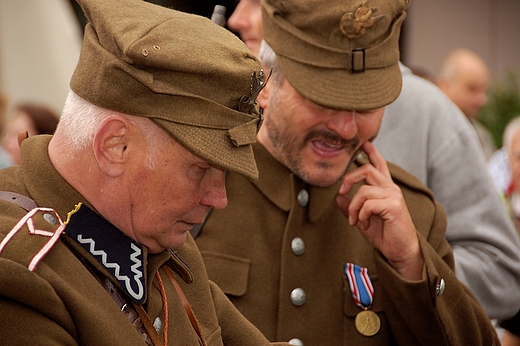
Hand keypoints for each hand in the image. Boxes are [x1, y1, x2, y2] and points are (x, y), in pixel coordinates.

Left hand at [336, 142, 423, 280]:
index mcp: (385, 189)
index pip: (379, 165)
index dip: (372, 153)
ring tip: (355, 220)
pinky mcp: (394, 206)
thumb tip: (338, 197)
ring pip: (363, 190)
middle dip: (349, 179)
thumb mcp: (363, 218)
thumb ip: (351, 206)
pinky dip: (361, 215)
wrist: (401, 252)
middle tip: (341, 192)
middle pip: (367, 170)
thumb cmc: (385, 235)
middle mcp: (391, 188)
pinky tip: (364, 224)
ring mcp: (394, 196)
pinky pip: (368, 204)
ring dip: (353, 207)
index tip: (364, 143)